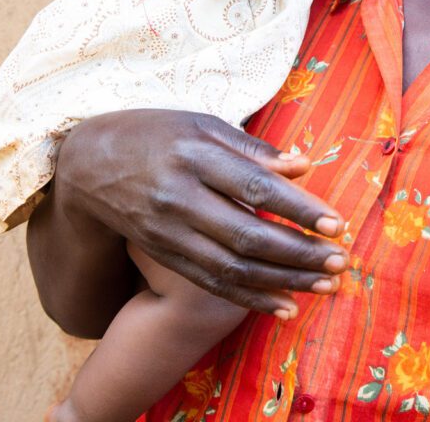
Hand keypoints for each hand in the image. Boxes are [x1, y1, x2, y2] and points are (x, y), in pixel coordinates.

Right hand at [53, 109, 347, 316]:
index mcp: (195, 155)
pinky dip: (251, 298)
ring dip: (284, 281)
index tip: (336, 223)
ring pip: (232, 267)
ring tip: (326, 286)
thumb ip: (252, 148)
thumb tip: (304, 166)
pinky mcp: (165, 256)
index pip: (255, 186)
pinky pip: (212, 283)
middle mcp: (180, 197)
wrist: (89, 166)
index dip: (298, 209)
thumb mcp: (201, 124)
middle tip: (341, 262)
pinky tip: (286, 305)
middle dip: (299, 253)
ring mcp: (169, 232)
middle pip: (247, 235)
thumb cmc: (157, 134)